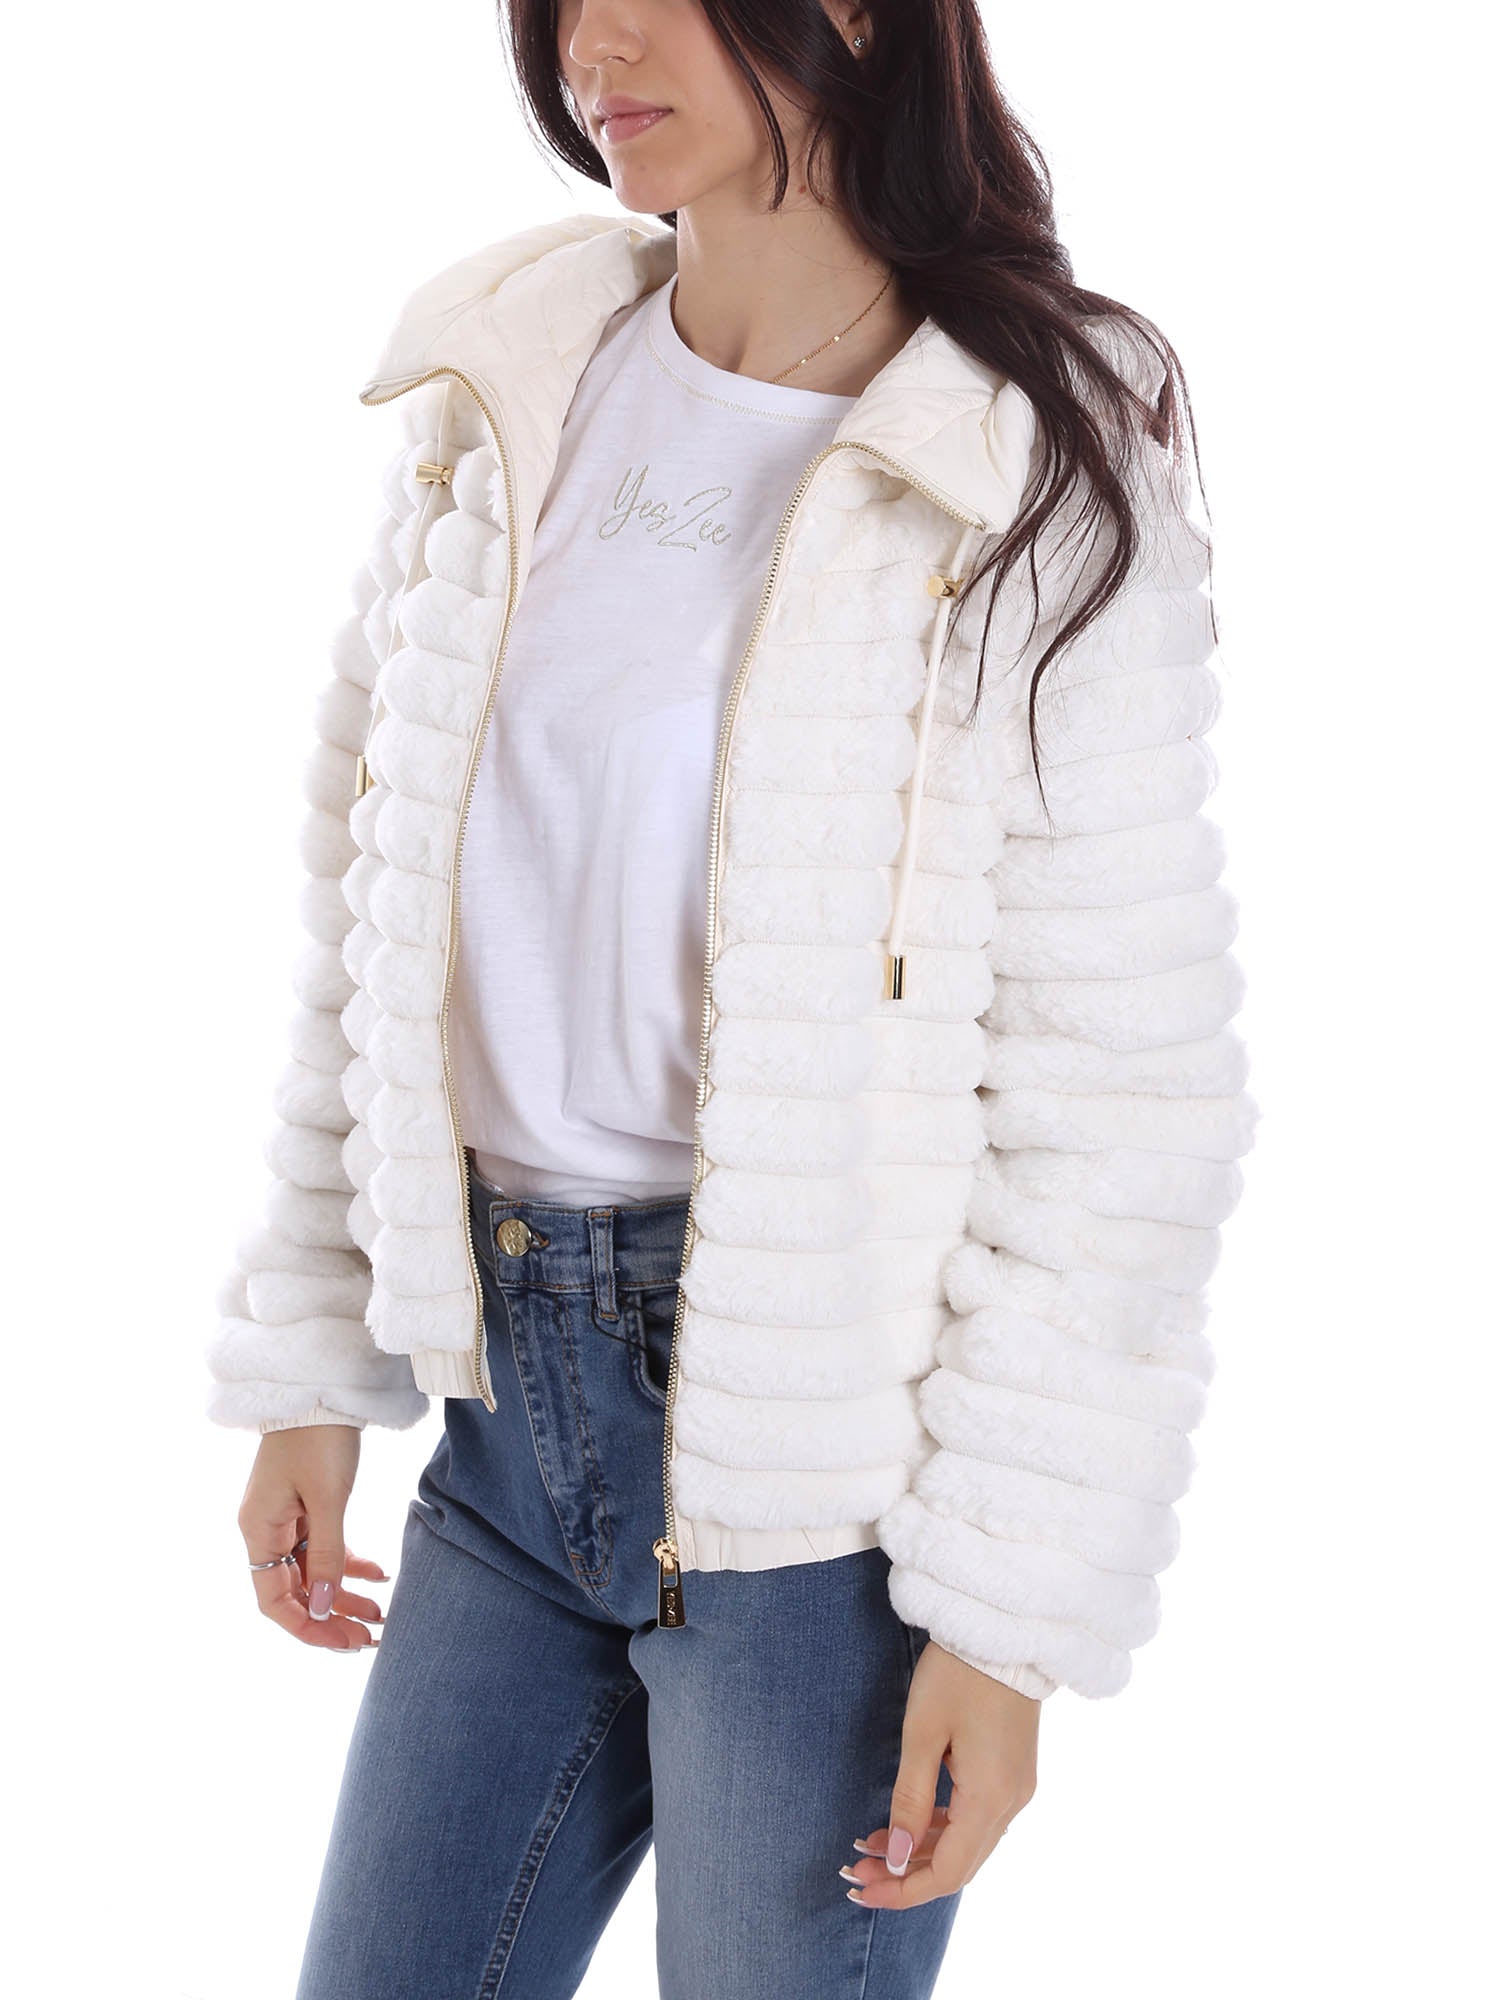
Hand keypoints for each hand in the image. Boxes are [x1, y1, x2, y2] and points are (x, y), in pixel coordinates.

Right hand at [238, 1424, 387, 1651]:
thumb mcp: (328, 1498)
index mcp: (259, 1530)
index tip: (345, 1642)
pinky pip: (323, 1548)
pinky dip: (348, 1565)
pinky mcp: (306, 1505)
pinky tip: (379, 1576)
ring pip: (312, 1573)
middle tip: (370, 1637)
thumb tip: (324, 1608)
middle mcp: (266, 1529)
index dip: (308, 1626)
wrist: (322, 1385)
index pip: (274, 1600)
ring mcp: (285, 1517)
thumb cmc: (319, 1437)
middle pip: (294, 1591)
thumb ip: (328, 1556)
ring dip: (343, 1595)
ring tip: (380, 1615)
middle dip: (330, 1617)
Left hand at [843, 1640, 1038, 1907]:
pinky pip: (976, 1818)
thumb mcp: (922, 1733)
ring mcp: (1017, 1788)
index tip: (863, 1890)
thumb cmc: (958, 1673)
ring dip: (920, 1852)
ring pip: (967, 1844)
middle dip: (905, 1875)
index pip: (947, 1874)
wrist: (1004, 1630)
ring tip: (869, 1847)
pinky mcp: (1013, 1772)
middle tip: (856, 1871)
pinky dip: (940, 1828)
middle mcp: (1011, 1803)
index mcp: (991, 1799)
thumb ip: (910, 1800)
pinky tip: (905, 1822)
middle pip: (958, 1865)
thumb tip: (896, 1857)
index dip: (903, 1891)